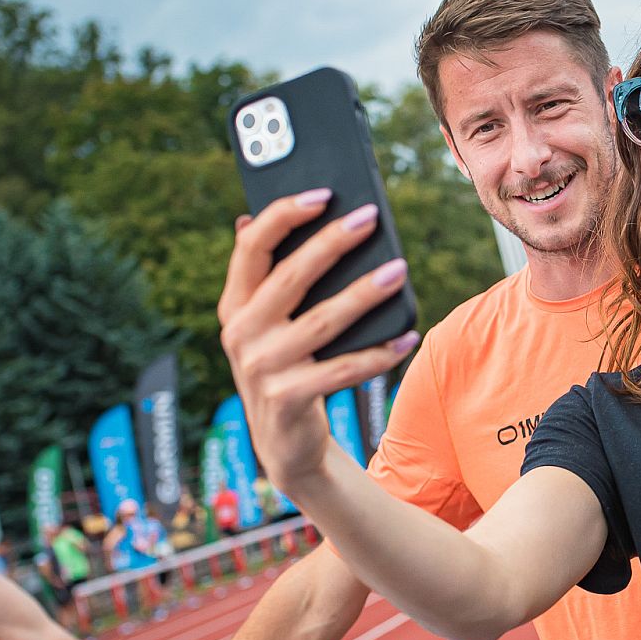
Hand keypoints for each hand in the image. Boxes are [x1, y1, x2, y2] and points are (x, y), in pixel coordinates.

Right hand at [217, 191, 417, 491]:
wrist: (285, 445)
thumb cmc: (287, 368)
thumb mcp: (268, 325)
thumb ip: (267, 277)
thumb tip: (253, 215)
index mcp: (234, 306)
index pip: (250, 247)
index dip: (283, 215)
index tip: (323, 194)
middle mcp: (241, 334)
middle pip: (291, 276)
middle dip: (333, 242)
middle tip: (370, 217)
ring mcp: (262, 368)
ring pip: (323, 320)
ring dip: (364, 293)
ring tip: (398, 271)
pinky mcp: (288, 399)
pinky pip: (342, 369)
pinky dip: (378, 353)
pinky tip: (406, 336)